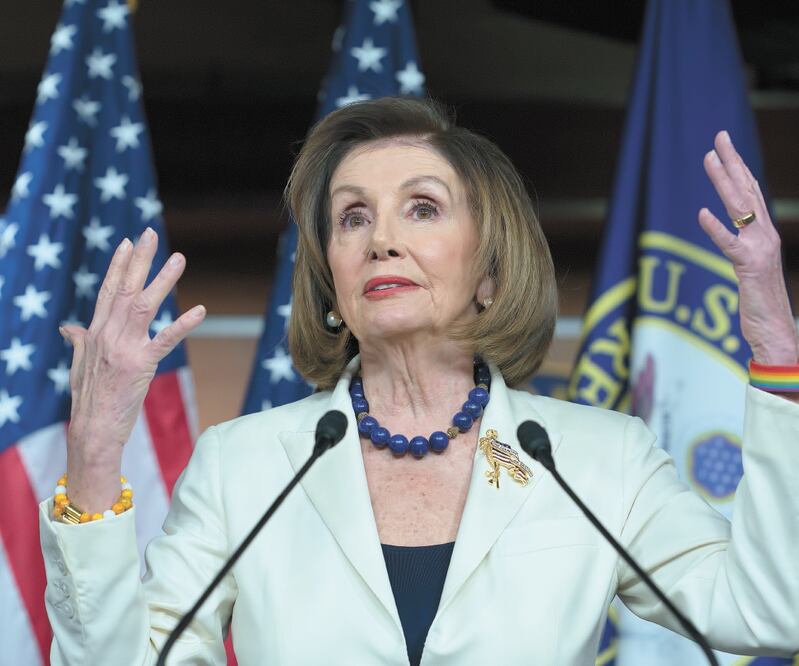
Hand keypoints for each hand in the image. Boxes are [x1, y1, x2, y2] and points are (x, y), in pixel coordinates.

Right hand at [61, 228, 205, 510]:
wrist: (92, 429)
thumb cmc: (89, 398)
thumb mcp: (81, 364)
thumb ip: (80, 340)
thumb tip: (70, 326)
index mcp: (95, 331)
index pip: (108, 290)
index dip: (119, 265)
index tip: (129, 242)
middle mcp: (107, 334)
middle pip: (125, 288)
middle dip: (139, 260)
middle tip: (151, 233)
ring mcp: (123, 348)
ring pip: (144, 305)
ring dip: (162, 280)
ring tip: (178, 258)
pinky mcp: (141, 364)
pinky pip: (165, 339)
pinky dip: (183, 324)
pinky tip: (200, 310)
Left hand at [699, 130, 797, 365]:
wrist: (776, 330)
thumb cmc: (761, 302)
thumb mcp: (751, 267)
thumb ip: (742, 246)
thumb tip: (730, 229)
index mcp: (764, 233)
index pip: (750, 192)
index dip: (738, 167)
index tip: (724, 145)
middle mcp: (765, 235)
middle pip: (746, 191)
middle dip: (732, 162)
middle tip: (719, 137)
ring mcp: (759, 249)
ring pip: (739, 208)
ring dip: (722, 182)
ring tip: (708, 159)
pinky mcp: (749, 267)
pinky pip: (730, 245)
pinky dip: (716, 229)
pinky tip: (701, 214)